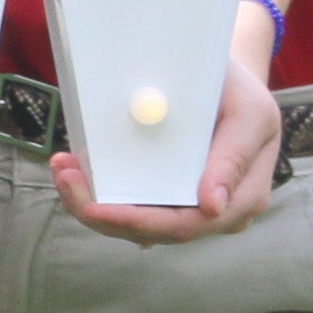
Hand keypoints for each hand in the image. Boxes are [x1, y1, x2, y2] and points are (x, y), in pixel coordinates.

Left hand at [54, 48, 279, 243]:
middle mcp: (216, 212)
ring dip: (92, 202)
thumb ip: (234, 155)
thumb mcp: (249, 111)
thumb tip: (211, 206)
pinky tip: (74, 168)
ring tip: (63, 169)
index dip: (139, 220)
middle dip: (102, 213)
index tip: (97, 207)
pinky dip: (98, 191)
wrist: (228, 81)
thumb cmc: (239, 92)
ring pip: (135, 223)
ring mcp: (188, 207)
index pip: (188, 224)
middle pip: (153, 230)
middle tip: (65, 177)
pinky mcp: (164, 196)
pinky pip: (130, 205)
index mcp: (243, 197)